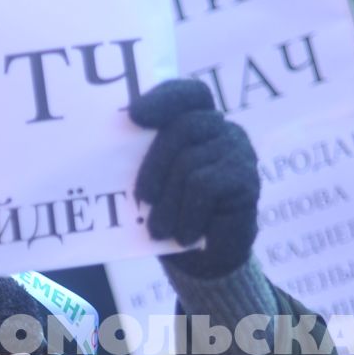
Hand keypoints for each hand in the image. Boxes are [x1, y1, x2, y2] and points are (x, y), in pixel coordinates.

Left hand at [129, 79, 259, 278]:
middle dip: (155, 165)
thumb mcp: (154, 183)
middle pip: (184, 128)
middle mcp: (223, 131)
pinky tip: (185, 235)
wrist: (206, 259)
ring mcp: (238, 153)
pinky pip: (205, 186)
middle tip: (142, 199)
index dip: (164, 99)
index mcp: (199, 123)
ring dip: (169, 203)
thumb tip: (107, 143)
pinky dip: (188, 214)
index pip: (189, 94)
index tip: (134, 116)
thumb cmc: (175, 216)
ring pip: (190, 163)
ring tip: (159, 230)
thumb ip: (141, 158)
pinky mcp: (247, 179)